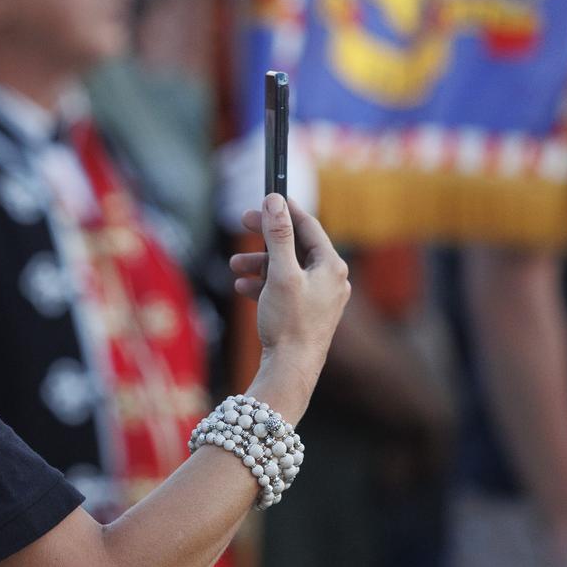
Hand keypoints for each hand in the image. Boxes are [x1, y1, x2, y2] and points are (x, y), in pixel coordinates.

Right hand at [229, 195, 349, 418]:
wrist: (292, 370)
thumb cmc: (289, 322)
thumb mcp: (280, 273)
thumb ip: (277, 235)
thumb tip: (275, 201)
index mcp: (331, 266)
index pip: (308, 226)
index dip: (285, 209)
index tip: (266, 197)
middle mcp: (331, 279)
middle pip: (295, 245)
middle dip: (266, 237)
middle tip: (244, 222)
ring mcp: (320, 297)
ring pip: (287, 267)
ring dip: (260, 263)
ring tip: (235, 265)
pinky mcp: (307, 312)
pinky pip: (285, 288)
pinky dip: (264, 283)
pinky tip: (243, 287)